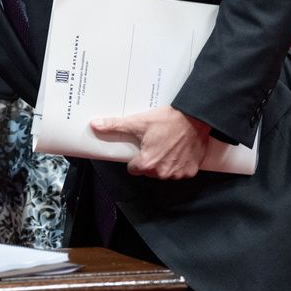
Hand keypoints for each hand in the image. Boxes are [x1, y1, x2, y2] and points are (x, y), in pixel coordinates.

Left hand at [90, 106, 211, 179]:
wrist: (195, 118)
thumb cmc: (167, 120)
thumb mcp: (138, 122)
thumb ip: (115, 126)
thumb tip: (95, 125)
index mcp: (147, 164)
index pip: (134, 169)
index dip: (136, 158)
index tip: (142, 148)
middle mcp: (163, 172)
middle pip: (149, 171)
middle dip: (151, 160)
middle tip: (156, 144)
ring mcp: (178, 173)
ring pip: (164, 172)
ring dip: (165, 163)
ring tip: (168, 146)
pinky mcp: (191, 171)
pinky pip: (180, 172)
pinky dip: (179, 164)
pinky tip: (179, 151)